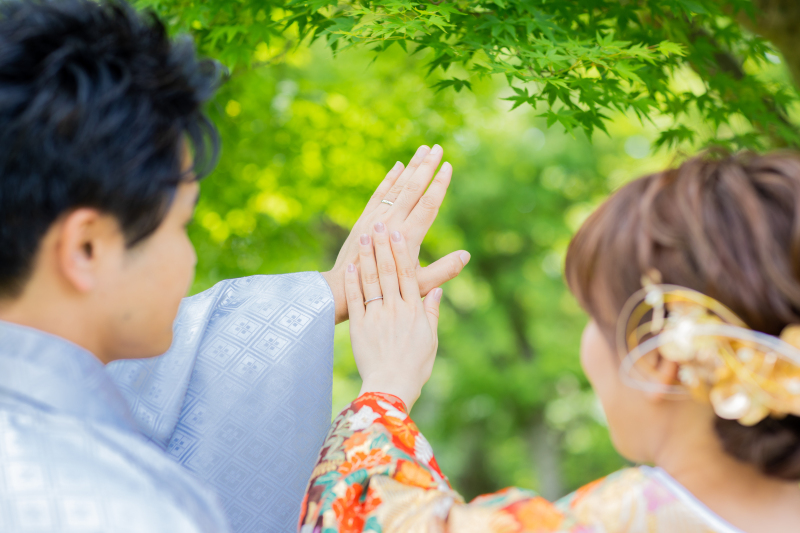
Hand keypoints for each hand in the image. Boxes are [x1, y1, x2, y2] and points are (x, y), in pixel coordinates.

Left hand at [321, 145, 469, 323]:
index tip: (448, 166)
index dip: (439, 184)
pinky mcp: (364, 218)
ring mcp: (376, 218)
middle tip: (437, 148)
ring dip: (411, 167)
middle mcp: (391, 222)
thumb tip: (466, 255)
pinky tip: (398, 166)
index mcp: (407, 237)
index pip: (427, 204)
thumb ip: (444, 270)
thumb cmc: (387, 289)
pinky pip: (379, 193)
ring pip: (397, 186)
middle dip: (426, 167)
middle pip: (412, 188)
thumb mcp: (419, 284)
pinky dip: (389, 178)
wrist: (345, 288)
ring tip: (423, 150)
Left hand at [345, 222, 442, 410]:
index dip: (401, 251)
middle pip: (387, 272)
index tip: (398, 232)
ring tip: (363, 236)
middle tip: (378, 224)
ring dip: (367, 257)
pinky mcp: (359, 327)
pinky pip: (355, 300)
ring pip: (370, 281)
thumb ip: (431, 312)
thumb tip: (436, 290)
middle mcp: (395, 309)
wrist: (391, 387)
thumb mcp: (430, 339)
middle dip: (382, 246)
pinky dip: (352, 282)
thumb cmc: (414, 366)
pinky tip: (351, 265)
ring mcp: (375, 317)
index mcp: (413, 311)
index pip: (407, 274)